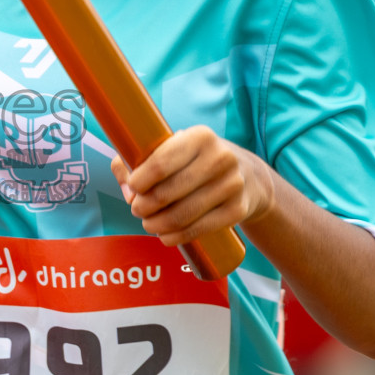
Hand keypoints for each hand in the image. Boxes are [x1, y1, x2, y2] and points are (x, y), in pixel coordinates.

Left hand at [110, 126, 275, 247]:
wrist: (248, 176)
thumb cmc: (197, 161)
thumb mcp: (175, 149)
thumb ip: (138, 158)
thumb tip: (126, 186)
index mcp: (200, 137)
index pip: (160, 162)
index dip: (139, 180)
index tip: (133, 188)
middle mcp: (220, 158)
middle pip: (168, 192)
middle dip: (144, 206)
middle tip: (137, 210)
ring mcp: (232, 185)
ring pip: (182, 214)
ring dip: (157, 224)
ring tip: (148, 224)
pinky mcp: (238, 210)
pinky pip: (199, 229)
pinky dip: (176, 236)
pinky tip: (165, 237)